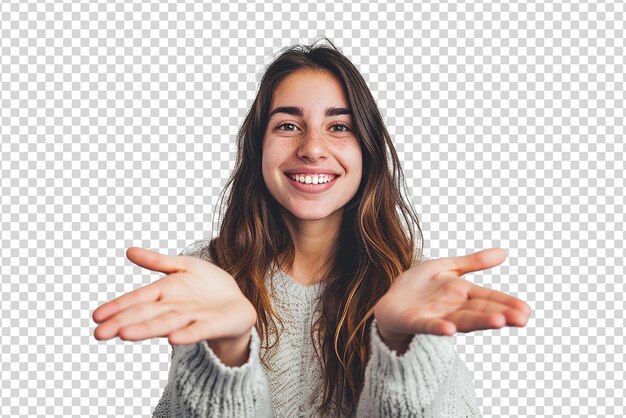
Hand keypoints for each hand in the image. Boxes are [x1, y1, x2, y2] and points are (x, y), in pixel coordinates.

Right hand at [92, 247, 256, 345]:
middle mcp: (173, 308)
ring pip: (165, 324)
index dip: (118, 307)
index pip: (137, 299)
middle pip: (145, 314)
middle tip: (99, 333)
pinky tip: (174, 339)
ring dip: (146, 329)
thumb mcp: (184, 267)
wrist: (236, 303)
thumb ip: (158, 262)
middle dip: (123, 322)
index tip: (96, 316)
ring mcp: (192, 318)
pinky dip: (187, 335)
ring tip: (125, 334)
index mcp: (164, 293)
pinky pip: (198, 331)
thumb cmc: (208, 286)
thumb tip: (129, 250)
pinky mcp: (211, 326)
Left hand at [374, 248, 530, 343]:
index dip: (507, 304)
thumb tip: (504, 252)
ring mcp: (436, 316)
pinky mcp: (415, 321)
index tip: (527, 311)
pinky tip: (449, 330)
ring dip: (479, 321)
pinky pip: (428, 326)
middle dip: (500, 314)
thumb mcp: (446, 268)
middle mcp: (453, 308)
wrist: (390, 302)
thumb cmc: (419, 287)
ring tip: (498, 322)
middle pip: (479, 311)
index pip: (488, 298)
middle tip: (522, 319)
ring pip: (461, 320)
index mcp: (462, 293)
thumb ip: (472, 262)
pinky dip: (439, 328)